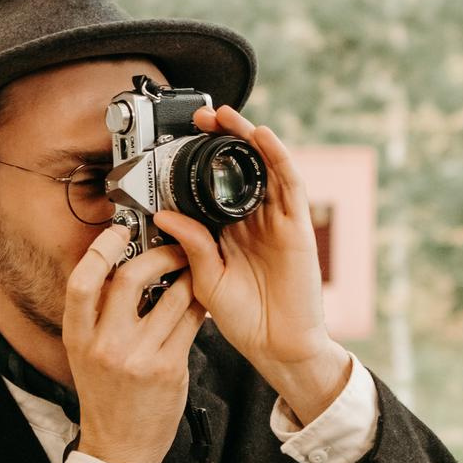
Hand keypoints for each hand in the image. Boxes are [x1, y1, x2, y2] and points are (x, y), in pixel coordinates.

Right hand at [60, 225, 203, 462]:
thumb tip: (121, 269)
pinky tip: (202, 300)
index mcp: (78, 337)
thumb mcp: (86, 354)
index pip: (81, 282)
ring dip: (188, 276)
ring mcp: (139, 357)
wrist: (119, 447)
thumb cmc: (106, 397)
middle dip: (158, 254)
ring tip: (194, 270)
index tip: (117, 231)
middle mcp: (105, 345)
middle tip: (172, 248)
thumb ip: (99, 316)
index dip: (99, 250)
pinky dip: (199, 305)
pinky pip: (191, 323)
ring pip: (172, 297)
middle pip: (130, 278)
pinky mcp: (169, 368)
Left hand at [154, 105, 350, 423]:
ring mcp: (277, 221)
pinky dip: (278, 157)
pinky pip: (290, 184)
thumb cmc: (244, 318)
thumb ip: (191, 244)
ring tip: (227, 116)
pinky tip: (263, 137)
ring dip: (248, 138)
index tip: (178, 140)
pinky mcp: (297, 226)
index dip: (200, 159)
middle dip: (223, 138)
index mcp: (228, 231)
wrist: (278, 345)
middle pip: (240, 167)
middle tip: (202, 117)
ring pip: (265, 167)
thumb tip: (164, 214)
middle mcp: (253, 220)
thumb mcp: (205, 279)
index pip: (214, 184)